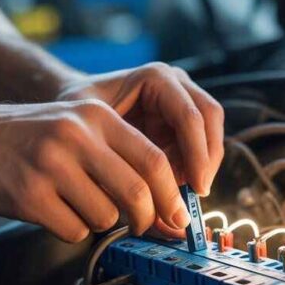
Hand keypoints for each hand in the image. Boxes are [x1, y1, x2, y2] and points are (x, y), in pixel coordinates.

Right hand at [0, 97, 200, 241]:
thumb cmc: (23, 137)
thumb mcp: (74, 125)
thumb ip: (115, 154)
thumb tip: (161, 202)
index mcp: (95, 116)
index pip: (154, 160)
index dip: (173, 194)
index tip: (178, 216)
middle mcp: (76, 137)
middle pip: (138, 192)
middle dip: (148, 219)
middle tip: (144, 227)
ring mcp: (51, 166)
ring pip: (106, 215)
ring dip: (100, 221)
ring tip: (77, 206)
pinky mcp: (29, 195)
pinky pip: (73, 229)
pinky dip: (71, 230)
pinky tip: (52, 212)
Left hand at [56, 63, 224, 195]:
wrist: (72, 115)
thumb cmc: (77, 123)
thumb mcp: (92, 139)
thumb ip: (123, 168)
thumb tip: (148, 207)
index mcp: (155, 78)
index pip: (189, 116)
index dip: (197, 154)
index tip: (196, 189)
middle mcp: (176, 84)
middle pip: (210, 119)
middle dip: (206, 161)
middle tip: (197, 196)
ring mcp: (184, 99)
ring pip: (212, 133)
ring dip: (204, 167)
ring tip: (184, 197)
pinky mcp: (184, 121)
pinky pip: (201, 145)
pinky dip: (194, 170)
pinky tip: (177, 191)